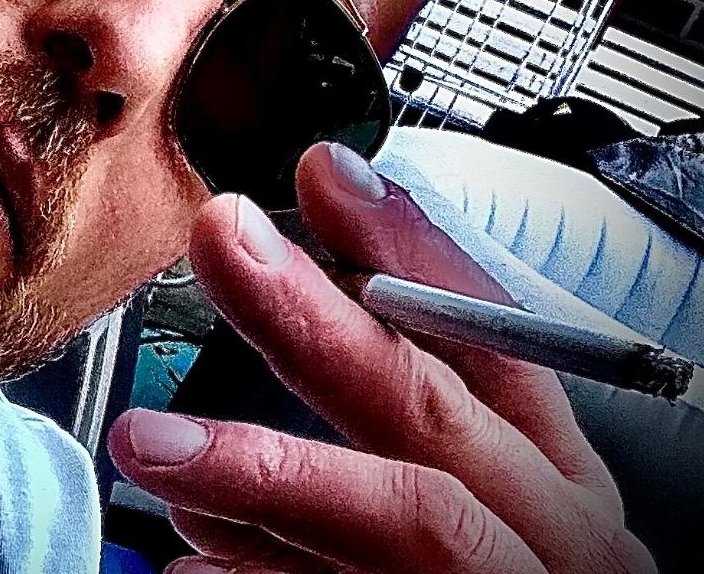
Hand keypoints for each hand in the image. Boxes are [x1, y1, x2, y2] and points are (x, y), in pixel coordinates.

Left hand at [107, 142, 656, 573]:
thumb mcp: (483, 504)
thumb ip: (381, 431)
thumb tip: (263, 342)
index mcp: (556, 474)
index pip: (488, 338)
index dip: (408, 245)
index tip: (324, 169)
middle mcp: (547, 530)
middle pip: (428, 408)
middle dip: (316, 316)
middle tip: (223, 238)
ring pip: (400, 514)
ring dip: (263, 467)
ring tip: (147, 440)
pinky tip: (187, 564)